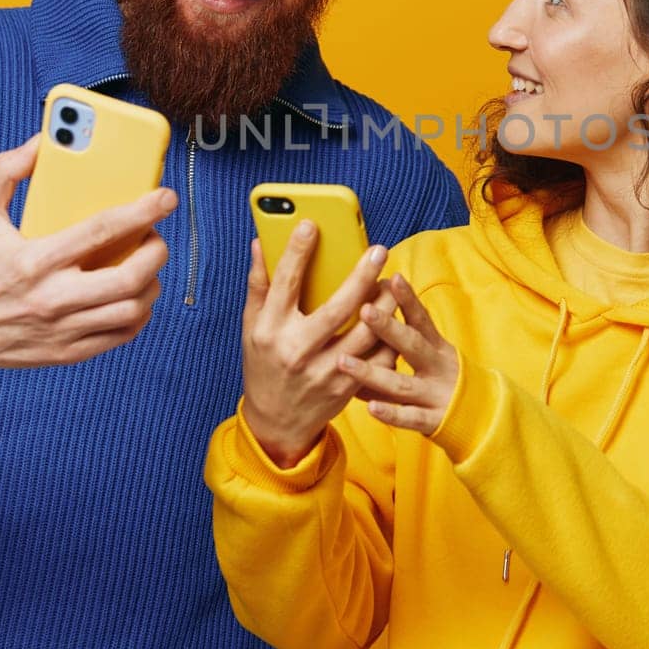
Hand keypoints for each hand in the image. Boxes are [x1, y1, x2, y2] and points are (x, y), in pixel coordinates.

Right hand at [0, 135, 177, 370]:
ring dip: (152, 283)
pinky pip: (122, 335)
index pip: (102, 231)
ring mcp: (64, 329)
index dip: (142, 212)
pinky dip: (140, 313)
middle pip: (129, 278)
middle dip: (157, 251)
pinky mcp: (69, 352)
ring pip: (133, 309)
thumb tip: (40, 143)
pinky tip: (135, 295)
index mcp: (35, 260)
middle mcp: (54, 298)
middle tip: (155, 235)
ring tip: (147, 265)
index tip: (165, 198)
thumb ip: (5, 172)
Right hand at [240, 222, 396, 467]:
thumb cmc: (264, 365)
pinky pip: (377, 359)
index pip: (284, 283)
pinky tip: (396, 318)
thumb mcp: (252, 327)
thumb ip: (259, 285)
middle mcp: (296, 351)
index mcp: (270, 330)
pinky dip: (390, 337)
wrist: (276, 423)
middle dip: (361, 276)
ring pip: (365, 333)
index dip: (298, 252)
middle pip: (336, 307)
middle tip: (379, 251)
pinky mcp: (346, 388)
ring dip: (385, 305)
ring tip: (393, 282)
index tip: (311, 224)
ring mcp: (324, 372)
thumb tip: (262, 242)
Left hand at [338, 273, 458, 434]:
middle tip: (364, 310)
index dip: (407, 299)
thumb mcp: (432, 354)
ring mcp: (436, 394)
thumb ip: (402, 339)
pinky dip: (391, 414)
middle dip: (388, 328)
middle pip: (412, 345)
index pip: (421, 319)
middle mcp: (437, 367)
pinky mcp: (434, 420)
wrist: (484, 418)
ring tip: (343, 361)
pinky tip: (370, 408)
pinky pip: (410, 418)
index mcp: (436, 347)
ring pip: (402, 384)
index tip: (391, 278)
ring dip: (371, 373)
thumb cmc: (444, 380)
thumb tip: (366, 311)